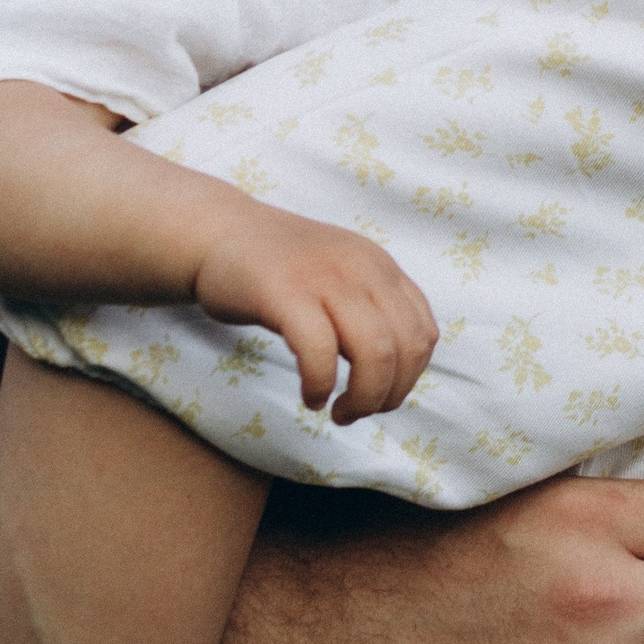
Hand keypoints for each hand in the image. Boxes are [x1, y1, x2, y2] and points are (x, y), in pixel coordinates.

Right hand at [190, 200, 436, 419]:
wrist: (219, 231)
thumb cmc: (280, 268)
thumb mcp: (341, 276)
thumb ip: (371, 310)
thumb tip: (394, 373)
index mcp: (380, 267)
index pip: (423, 333)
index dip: (409, 378)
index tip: (380, 396)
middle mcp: (362, 267)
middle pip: (407, 347)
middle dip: (389, 395)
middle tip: (357, 412)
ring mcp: (325, 277)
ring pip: (376, 351)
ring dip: (364, 398)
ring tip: (339, 411)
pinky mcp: (285, 292)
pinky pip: (320, 351)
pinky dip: (321, 384)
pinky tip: (311, 396)